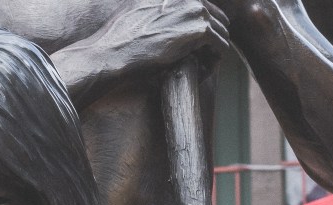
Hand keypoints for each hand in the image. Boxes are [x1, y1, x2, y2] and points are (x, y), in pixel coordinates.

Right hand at [96, 0, 229, 69]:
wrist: (111, 54)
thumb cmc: (118, 39)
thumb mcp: (136, 7)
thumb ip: (155, 5)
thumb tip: (158, 15)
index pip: (202, 6)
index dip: (200, 27)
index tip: (192, 46)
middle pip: (216, 17)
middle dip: (210, 39)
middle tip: (198, 58)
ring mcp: (195, 9)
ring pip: (221, 32)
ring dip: (212, 51)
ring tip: (199, 66)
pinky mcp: (199, 30)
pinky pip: (220, 46)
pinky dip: (213, 60)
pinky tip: (200, 71)